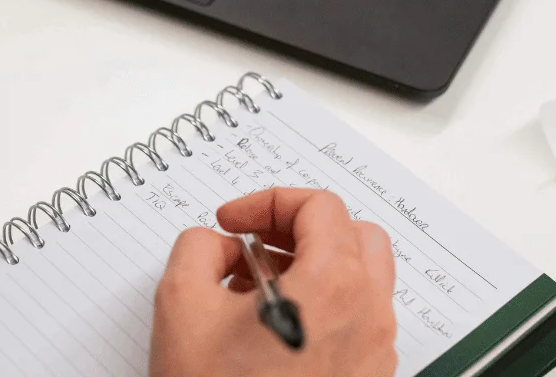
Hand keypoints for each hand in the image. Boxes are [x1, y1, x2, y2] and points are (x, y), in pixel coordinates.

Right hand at [150, 188, 397, 376]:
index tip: (233, 222)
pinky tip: (270, 328)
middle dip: (299, 228)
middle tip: (254, 243)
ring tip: (254, 289)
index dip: (268, 201)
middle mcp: (369, 317)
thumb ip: (199, 246)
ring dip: (311, 266)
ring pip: (360, 279)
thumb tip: (219, 244)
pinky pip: (356, 322)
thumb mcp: (181, 303)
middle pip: (354, 235)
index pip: (320, 206)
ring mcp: (375, 354)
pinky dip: (322, 305)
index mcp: (335, 286)